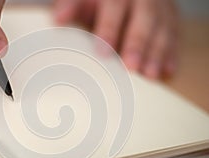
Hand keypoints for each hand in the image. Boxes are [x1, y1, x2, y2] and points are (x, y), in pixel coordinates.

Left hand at [54, 0, 178, 78]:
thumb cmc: (99, 1)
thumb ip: (72, 6)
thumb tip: (58, 19)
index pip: (114, 8)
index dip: (109, 29)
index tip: (102, 52)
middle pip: (144, 19)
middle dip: (138, 44)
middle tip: (132, 67)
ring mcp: (160, 6)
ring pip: (163, 28)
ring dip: (157, 52)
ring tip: (150, 74)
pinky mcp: (171, 17)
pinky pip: (175, 35)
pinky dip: (172, 53)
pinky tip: (168, 71)